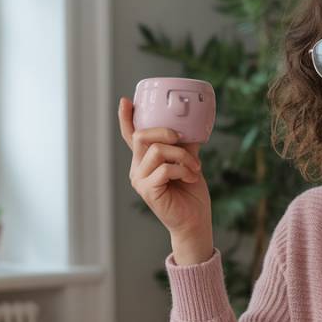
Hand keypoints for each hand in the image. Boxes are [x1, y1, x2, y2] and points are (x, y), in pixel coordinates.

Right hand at [118, 97, 213, 262]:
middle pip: (141, 136)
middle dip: (164, 132)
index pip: (131, 136)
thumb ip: (185, 144)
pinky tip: (191, 177)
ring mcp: (140, 180)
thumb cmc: (191, 193)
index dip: (126, 118)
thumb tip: (192, 124)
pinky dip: (183, 169)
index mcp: (145, 160)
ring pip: (156, 150)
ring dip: (181, 155)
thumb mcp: (189, 161)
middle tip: (182, 139)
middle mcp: (137, 168)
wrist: (194, 220)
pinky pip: (164, 168)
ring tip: (195, 166)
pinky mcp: (148, 190)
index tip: (126, 101)